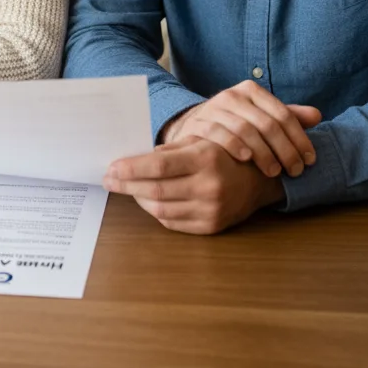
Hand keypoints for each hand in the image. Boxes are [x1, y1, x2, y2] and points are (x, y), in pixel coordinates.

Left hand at [104, 136, 284, 234]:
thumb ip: (170, 149)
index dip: (131, 168)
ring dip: (138, 199)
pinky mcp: (211, 227)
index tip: (111, 168)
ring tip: (126, 189)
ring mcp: (211, 210)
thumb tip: (135, 159)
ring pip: (161, 209)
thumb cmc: (223, 154)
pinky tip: (148, 201)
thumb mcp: (201, 140)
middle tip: (109, 180)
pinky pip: (172, 223)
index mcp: (206, 158)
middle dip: (127, 185)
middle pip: (156, 190)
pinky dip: (156, 212)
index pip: (159, 165)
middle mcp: (209, 186)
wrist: (258, 180)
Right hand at [162, 81, 320, 178]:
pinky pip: (218, 134)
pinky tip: (246, 160)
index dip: (300, 138)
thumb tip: (317, 115)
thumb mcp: (261, 117)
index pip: (283, 114)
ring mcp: (213, 109)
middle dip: (286, 150)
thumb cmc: (235, 124)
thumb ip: (288, 116)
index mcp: (251, 90)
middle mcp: (232, 96)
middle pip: (267, 124)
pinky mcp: (198, 124)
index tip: (310, 160)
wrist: (193, 127)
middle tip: (296, 171)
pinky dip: (234, 146)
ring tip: (275, 172)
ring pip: (245, 129)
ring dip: (264, 153)